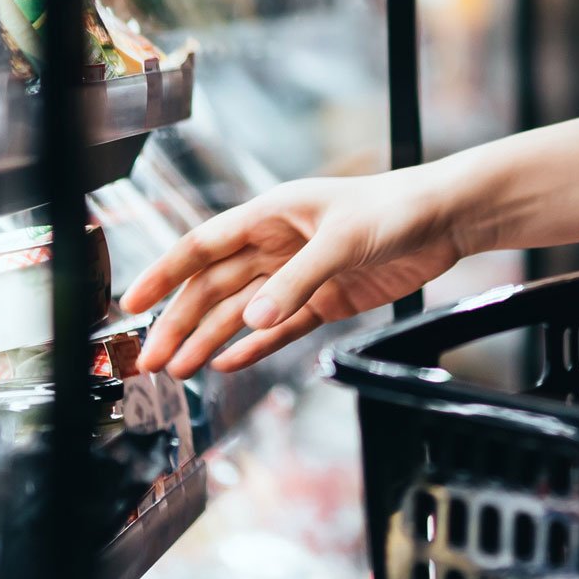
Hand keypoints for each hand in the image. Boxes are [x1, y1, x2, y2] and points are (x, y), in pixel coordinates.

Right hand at [121, 164, 469, 374]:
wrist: (446, 219)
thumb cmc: (395, 208)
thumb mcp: (342, 240)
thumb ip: (296, 281)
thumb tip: (251, 319)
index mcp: (272, 215)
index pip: (204, 245)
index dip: (165, 273)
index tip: (132, 303)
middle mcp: (278, 244)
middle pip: (215, 287)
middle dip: (181, 321)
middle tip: (152, 358)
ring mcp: (300, 274)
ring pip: (243, 311)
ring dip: (210, 339)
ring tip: (179, 370)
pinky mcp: (326, 299)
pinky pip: (281, 327)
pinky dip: (254, 346)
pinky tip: (227, 363)